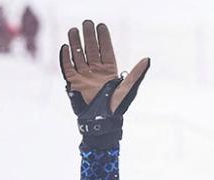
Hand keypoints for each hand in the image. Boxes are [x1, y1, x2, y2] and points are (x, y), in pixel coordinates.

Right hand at [59, 21, 149, 149]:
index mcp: (110, 71)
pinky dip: (66, 58)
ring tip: (73, 30)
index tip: (101, 25)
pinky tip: (65, 47)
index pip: (106, 50)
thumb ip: (136, 73)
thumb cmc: (117, 107)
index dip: (103, 38)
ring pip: (79, 56)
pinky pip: (68, 68)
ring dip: (76, 43)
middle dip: (89, 37)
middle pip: (91, 50)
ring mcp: (84, 77)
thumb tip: (148, 59)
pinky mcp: (74, 83)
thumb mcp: (129, 88)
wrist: (102, 122)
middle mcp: (97, 72)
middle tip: (86, 23)